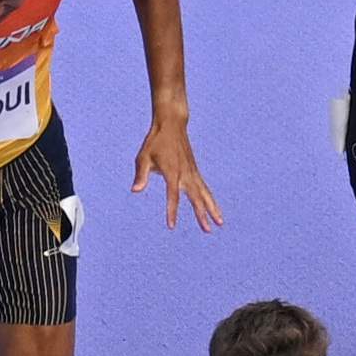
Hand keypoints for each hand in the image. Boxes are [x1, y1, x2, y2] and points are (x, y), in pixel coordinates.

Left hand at [132, 116, 222, 230]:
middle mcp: (185, 173)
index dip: (172, 211)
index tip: (171, 226)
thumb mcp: (143, 157)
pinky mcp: (195, 171)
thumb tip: (135, 190)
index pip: (172, 195)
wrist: (172, 124)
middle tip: (207, 231)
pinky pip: (204, 188)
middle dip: (201, 215)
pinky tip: (214, 210)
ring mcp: (192, 172)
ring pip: (205, 194)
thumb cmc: (155, 141)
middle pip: (195, 198)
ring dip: (213, 209)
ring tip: (220, 223)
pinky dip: (210, 199)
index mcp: (172, 172)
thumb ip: (141, 174)